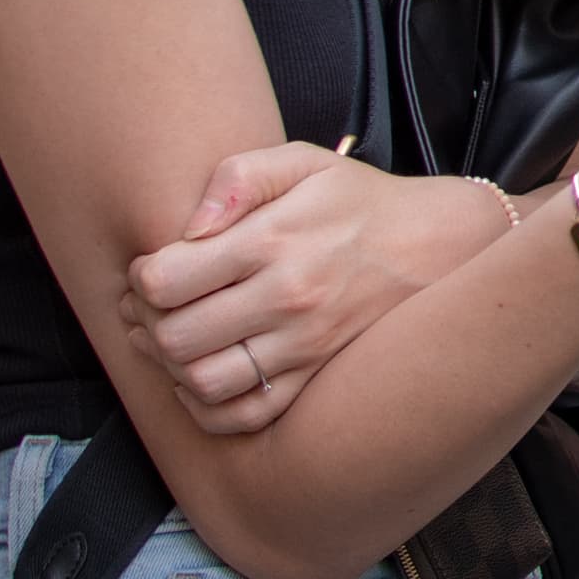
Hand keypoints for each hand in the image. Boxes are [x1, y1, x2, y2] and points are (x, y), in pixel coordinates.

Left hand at [121, 146, 502, 433]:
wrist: (438, 244)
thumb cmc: (359, 201)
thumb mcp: (304, 162)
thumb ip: (239, 177)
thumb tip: (190, 228)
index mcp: (274, 239)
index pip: (167, 279)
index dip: (141, 278)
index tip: (150, 269)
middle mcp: (288, 298)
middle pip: (176, 338)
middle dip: (147, 323)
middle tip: (151, 309)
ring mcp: (305, 345)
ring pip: (203, 383)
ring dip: (171, 368)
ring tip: (175, 341)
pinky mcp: (317, 377)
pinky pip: (245, 416)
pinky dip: (207, 408)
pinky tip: (203, 377)